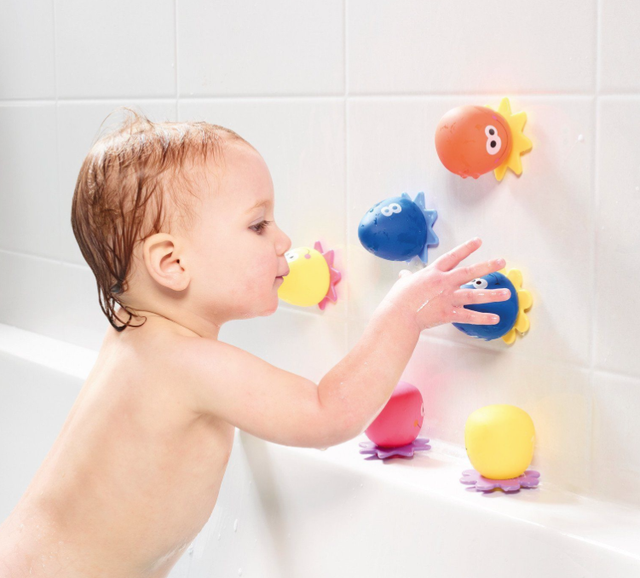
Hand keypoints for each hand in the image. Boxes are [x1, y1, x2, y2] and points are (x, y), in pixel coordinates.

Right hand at [381, 238, 510, 332]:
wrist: (399, 315)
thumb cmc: (399, 299)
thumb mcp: (404, 283)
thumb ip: (408, 277)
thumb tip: (404, 275)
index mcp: (434, 273)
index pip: (453, 256)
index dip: (466, 248)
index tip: (479, 241)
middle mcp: (444, 283)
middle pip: (469, 272)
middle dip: (487, 266)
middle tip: (501, 262)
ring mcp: (448, 298)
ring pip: (474, 295)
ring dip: (492, 294)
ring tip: (507, 293)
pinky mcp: (449, 314)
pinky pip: (469, 316)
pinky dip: (483, 318)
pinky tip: (496, 318)